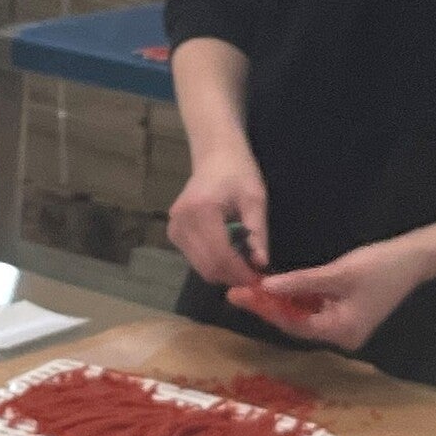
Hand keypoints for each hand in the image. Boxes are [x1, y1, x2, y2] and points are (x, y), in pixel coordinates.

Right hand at [167, 146, 268, 287]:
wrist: (214, 156)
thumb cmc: (238, 172)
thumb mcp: (255, 199)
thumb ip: (258, 233)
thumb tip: (261, 264)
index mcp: (201, 210)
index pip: (220, 255)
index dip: (240, 272)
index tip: (259, 279)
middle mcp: (182, 222)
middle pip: (208, 267)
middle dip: (233, 276)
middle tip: (254, 276)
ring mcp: (174, 229)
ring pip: (201, 268)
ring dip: (224, 272)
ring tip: (245, 264)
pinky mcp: (174, 233)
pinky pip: (196, 260)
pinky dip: (214, 264)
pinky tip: (230, 254)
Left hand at [224, 237, 428, 352]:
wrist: (414, 259)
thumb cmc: (380, 265)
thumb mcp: (337, 272)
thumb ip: (300, 282)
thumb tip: (265, 287)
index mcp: (341, 331)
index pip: (294, 324)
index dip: (265, 310)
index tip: (240, 296)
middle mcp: (341, 337)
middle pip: (296, 324)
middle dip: (268, 308)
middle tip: (238, 293)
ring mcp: (343, 329)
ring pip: (303, 318)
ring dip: (280, 304)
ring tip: (251, 290)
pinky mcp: (345, 317)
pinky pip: (314, 311)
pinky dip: (297, 301)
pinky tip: (276, 290)